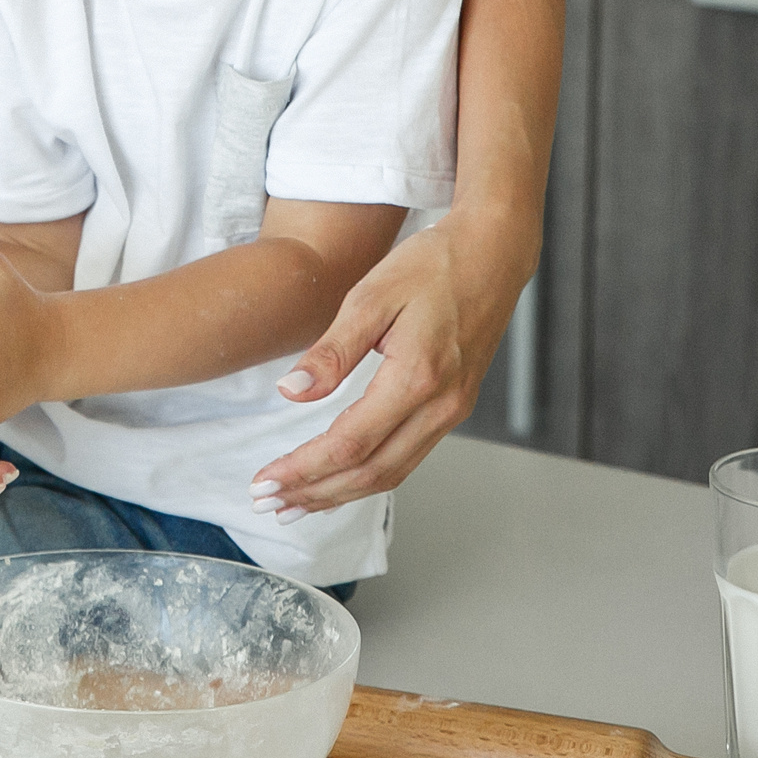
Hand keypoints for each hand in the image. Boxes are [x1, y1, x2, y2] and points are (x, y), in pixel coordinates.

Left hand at [249, 209, 519, 514]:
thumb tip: (289, 392)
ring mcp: (452, 411)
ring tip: (295, 505)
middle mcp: (441, 406)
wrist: (493, 252)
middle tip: (266, 503)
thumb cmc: (432, 264)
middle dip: (314, 493)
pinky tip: (340, 479)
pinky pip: (407, 458)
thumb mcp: (371, 295)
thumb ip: (332, 351)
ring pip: (391, 473)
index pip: (349, 444)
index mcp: (417, 378)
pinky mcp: (453, 407)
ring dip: (340, 494)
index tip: (264, 483)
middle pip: (370, 472)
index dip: (303, 470)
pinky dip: (367, 477)